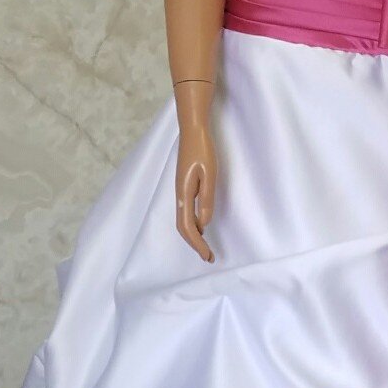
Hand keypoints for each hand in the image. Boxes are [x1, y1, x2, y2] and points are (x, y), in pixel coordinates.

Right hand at [175, 116, 216, 261]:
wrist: (192, 131)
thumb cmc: (202, 150)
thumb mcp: (209, 174)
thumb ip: (207, 199)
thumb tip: (204, 222)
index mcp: (184, 194)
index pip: (188, 226)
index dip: (197, 244)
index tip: (208, 256)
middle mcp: (178, 195)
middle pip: (182, 227)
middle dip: (194, 244)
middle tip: (208, 256)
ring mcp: (180, 191)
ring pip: (182, 220)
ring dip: (193, 235)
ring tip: (205, 247)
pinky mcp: (184, 186)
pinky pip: (185, 212)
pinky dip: (192, 225)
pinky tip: (202, 226)